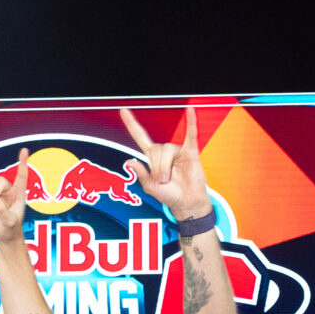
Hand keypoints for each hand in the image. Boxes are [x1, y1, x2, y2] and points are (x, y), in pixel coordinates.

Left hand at [118, 104, 211, 220]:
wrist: (186, 203)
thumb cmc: (169, 195)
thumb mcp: (150, 187)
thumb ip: (140, 174)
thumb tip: (129, 162)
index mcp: (152, 157)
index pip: (140, 136)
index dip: (131, 124)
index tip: (123, 110)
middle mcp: (164, 151)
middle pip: (155, 149)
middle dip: (157, 167)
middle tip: (163, 181)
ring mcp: (177, 150)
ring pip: (166, 150)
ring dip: (165, 167)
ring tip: (169, 179)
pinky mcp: (190, 152)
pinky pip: (190, 134)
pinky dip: (191, 122)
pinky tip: (190, 111)